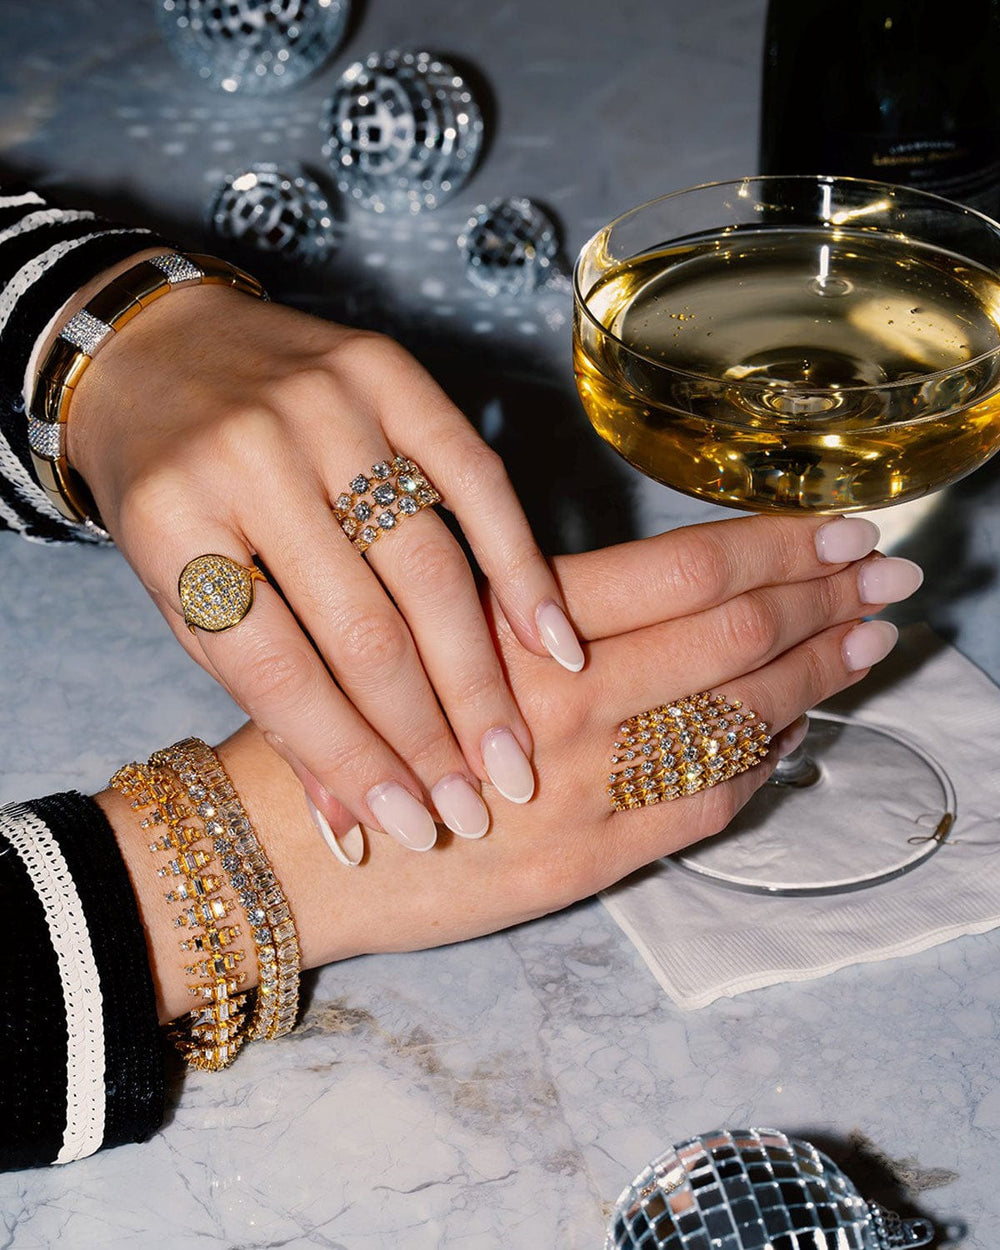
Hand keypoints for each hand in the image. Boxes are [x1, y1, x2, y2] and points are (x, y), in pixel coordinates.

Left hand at [65, 254, 583, 855]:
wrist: (155, 348)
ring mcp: (326, 407)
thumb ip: (267, 696)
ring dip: (479, 674)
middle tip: (477, 808)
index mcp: (174, 524)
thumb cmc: (168, 491)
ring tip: (515, 754)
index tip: (404, 825)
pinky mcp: (389, 372)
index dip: (347, 759)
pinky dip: (521, 566)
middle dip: (427, 734)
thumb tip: (353, 818)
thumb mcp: (181, 594)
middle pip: (364, 627)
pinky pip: (476, 480)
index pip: (276, 669)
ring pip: (430, 565)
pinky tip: (553, 641)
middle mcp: (249, 458)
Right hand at [101, 511, 923, 1018]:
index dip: (778, 544)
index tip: (840, 526)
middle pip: (730, 636)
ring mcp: (583, 789)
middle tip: (888, 574)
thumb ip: (540, 613)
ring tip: (865, 641)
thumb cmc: (342, 720)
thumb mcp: (430, 632)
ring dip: (810, 673)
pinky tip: (789, 736)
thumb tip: (660, 593)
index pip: (687, 569)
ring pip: (735, 717)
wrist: (283, 848)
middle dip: (822, 599)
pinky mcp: (583, 864)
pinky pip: (700, 806)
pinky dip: (757, 764)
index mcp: (523, 627)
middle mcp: (564, 702)